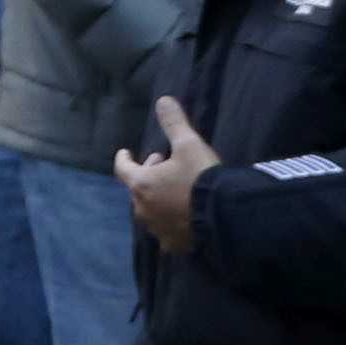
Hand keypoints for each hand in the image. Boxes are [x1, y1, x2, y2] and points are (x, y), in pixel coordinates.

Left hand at [115, 94, 219, 251]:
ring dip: (156, 197)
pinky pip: (165, 229)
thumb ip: (174, 123)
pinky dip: (169, 219)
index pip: (122, 169)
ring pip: (149, 210)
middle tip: (161, 164)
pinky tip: (181, 216)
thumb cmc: (200, 177)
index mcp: (141, 184)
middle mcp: (143, 209)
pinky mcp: (172, 243)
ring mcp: (157, 229)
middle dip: (147, 174)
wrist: (223, 215)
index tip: (125, 152)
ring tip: (171, 190)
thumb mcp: (189, 144)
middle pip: (137, 189)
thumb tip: (163, 100)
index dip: (123, 158)